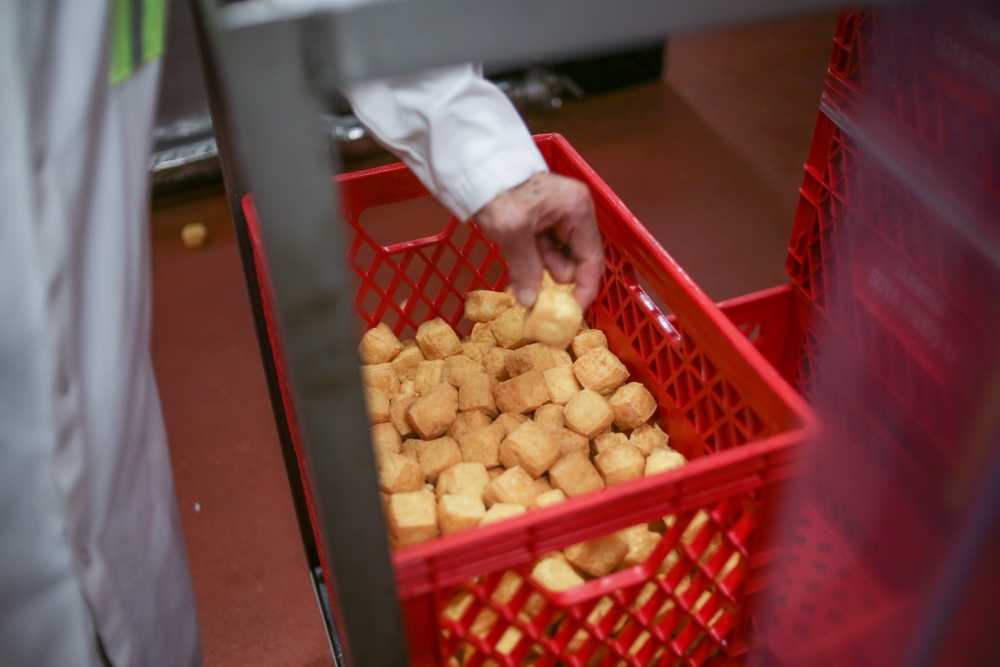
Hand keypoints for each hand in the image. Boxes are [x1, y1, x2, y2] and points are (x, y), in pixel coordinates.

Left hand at [474, 173, 602, 309]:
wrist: (475, 169)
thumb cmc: (497, 192)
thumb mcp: (512, 231)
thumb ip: (526, 268)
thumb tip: (531, 303)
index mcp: (578, 209)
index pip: (592, 259)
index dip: (584, 288)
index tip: (570, 311)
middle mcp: (576, 212)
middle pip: (576, 260)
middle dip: (552, 269)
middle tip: (528, 259)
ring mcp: (561, 216)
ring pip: (558, 257)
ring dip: (538, 261)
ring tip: (517, 244)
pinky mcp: (545, 221)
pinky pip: (544, 251)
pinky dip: (532, 256)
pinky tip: (516, 245)